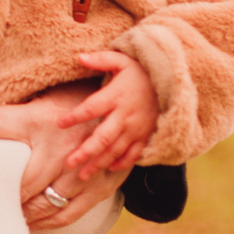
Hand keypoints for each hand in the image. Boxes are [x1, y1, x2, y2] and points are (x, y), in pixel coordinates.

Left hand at [0, 83, 126, 232]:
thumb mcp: (45, 96)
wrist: (133, 104)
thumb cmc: (78, 98)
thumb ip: (15, 111)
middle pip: (14, 179)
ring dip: (17, 215)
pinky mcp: (97, 186)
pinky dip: (44, 224)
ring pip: (40, 203)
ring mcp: (78, 169)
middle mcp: (57, 145)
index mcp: (39, 118)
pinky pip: (65, 214)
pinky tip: (27, 226)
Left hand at [57, 52, 159, 179]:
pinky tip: (110, 169)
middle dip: (85, 153)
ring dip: (99, 164)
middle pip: (102, 138)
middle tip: (69, 164)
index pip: (91, 108)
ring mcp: (137, 128)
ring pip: (115, 151)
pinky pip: (134, 154)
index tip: (60, 124)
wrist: (174, 81)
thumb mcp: (122, 59)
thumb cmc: (143, 70)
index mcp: (116, 96)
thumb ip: (101, 59)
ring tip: (83, 175)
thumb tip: (79, 57)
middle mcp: (125, 116)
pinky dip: (122, 163)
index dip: (75, 117)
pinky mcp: (146, 135)